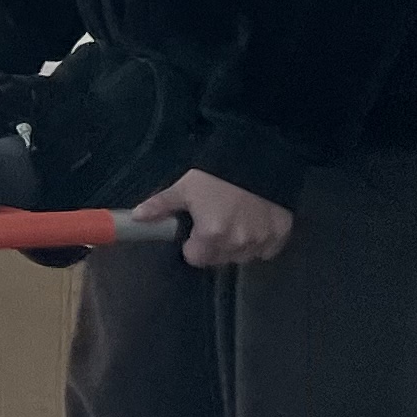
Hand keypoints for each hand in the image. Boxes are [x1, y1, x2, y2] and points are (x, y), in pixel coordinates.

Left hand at [129, 168, 292, 267]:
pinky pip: (267, 250)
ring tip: (234, 221)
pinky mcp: (281, 235)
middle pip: (219, 259)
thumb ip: (161, 206)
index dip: (192, 246)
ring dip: (237, 245)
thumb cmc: (216, 174)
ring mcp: (262, 241)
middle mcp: (238, 244)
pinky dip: (260, 241)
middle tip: (214, 222)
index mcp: (212, 235)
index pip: (196, 259)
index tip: (194, 231)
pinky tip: (254, 223)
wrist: (259, 157)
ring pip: (243, 256)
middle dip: (213, 246)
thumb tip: (135, 217)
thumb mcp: (184, 188)